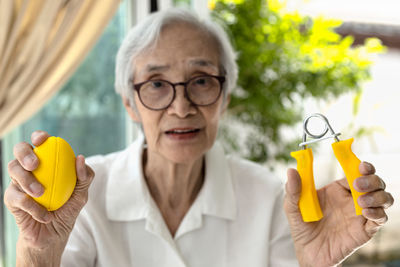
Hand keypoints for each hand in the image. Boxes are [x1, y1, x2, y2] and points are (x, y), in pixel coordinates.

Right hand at [4, 131, 94, 264]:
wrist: (53, 235)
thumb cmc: (67, 209)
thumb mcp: (81, 194)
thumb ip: (84, 177)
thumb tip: (80, 158)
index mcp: (47, 162)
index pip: (40, 143)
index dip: (39, 136)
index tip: (43, 139)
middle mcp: (30, 168)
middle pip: (19, 149)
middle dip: (24, 153)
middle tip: (35, 164)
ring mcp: (18, 182)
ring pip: (13, 170)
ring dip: (27, 180)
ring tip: (41, 193)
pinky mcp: (11, 199)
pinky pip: (16, 197)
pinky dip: (32, 206)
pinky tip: (44, 215)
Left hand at [284, 162, 393, 266]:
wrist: (308, 252)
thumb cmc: (302, 226)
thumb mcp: (292, 207)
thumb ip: (293, 189)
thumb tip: (291, 170)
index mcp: (337, 189)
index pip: (355, 172)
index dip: (361, 166)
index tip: (361, 165)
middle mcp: (352, 200)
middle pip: (374, 182)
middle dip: (371, 179)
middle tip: (358, 185)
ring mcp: (360, 215)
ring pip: (383, 198)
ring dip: (378, 195)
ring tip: (362, 200)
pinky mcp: (365, 230)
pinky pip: (380, 219)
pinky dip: (378, 213)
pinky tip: (365, 213)